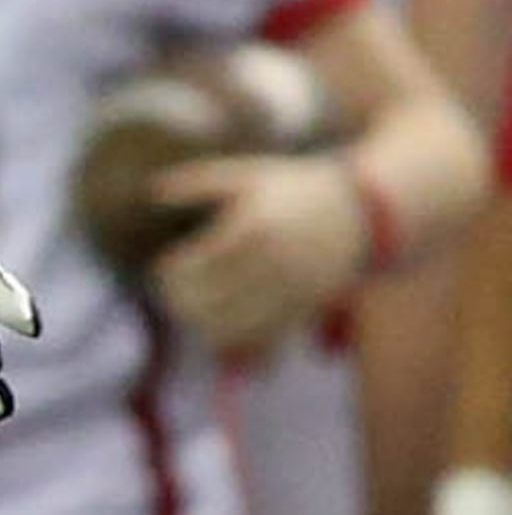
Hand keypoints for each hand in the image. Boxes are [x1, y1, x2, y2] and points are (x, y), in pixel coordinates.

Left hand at [148, 148, 367, 357]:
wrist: (364, 210)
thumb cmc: (296, 188)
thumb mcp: (248, 174)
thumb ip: (197, 181)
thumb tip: (150, 191)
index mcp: (253, 227)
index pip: (194, 268)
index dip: (169, 274)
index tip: (164, 267)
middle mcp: (272, 263)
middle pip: (205, 304)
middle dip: (179, 302)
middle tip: (170, 293)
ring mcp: (290, 291)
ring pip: (229, 329)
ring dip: (201, 325)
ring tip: (192, 310)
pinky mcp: (304, 310)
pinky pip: (260, 340)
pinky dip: (235, 341)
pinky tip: (222, 326)